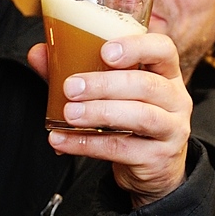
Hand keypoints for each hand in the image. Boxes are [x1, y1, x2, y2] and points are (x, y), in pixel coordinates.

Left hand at [28, 33, 192, 204]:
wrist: (154, 168)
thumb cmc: (131, 119)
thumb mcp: (112, 92)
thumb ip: (77, 70)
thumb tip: (38, 54)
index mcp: (166, 73)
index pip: (163, 49)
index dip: (137, 47)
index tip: (106, 51)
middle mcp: (176, 99)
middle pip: (146, 85)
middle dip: (105, 84)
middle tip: (72, 87)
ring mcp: (171, 129)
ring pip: (140, 116)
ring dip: (99, 113)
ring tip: (68, 114)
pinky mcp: (158, 158)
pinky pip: (122, 148)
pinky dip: (88, 144)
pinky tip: (63, 140)